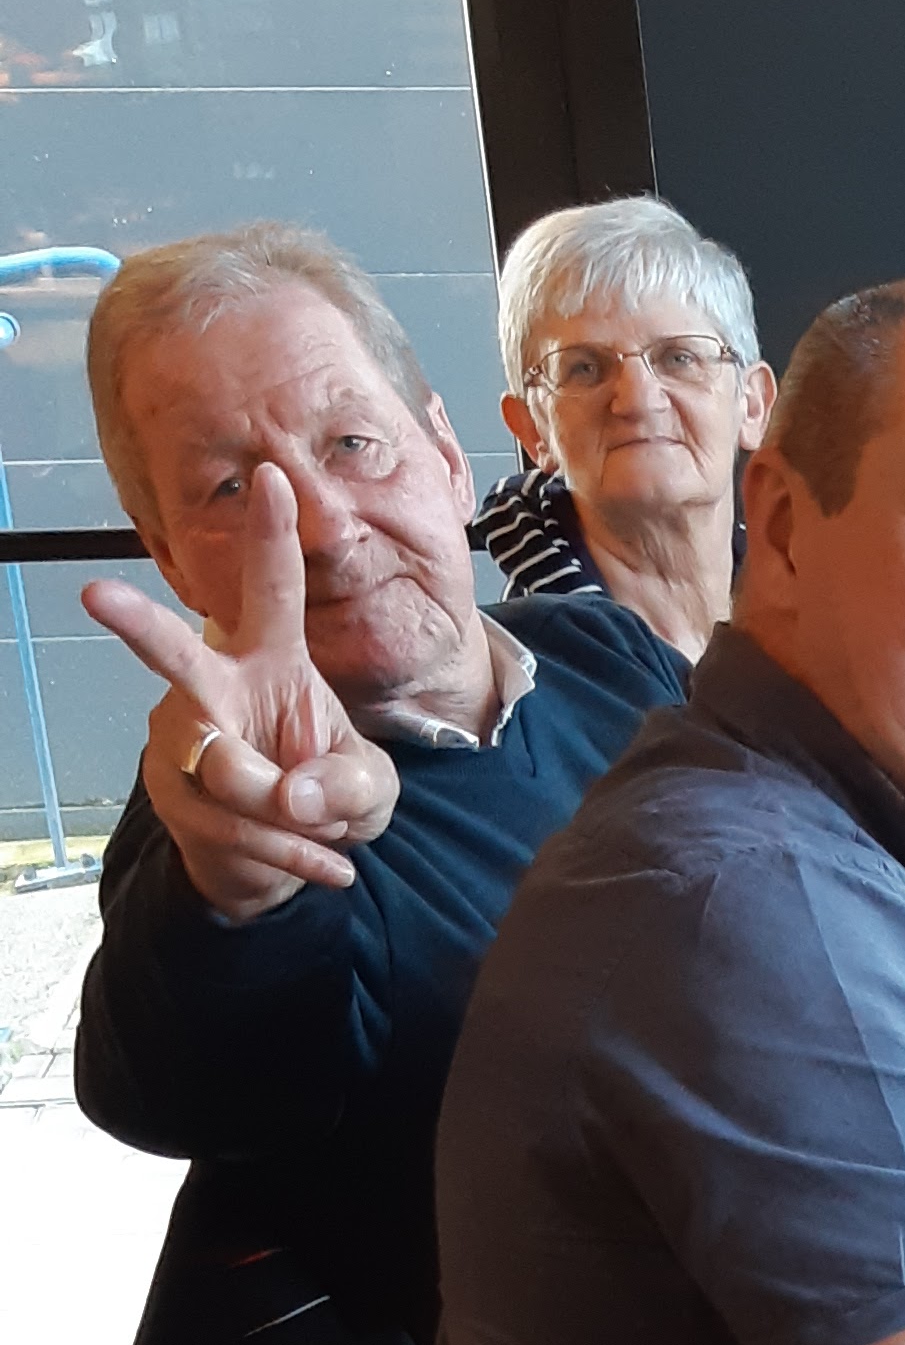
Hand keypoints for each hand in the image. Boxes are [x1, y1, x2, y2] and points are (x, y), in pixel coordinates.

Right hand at [83, 465, 400, 918]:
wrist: (279, 860)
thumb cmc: (323, 797)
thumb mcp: (369, 791)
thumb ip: (350, 783)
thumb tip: (291, 793)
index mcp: (270, 658)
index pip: (272, 591)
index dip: (272, 537)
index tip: (272, 478)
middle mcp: (215, 685)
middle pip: (179, 654)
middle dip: (140, 627)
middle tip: (96, 595)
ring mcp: (184, 738)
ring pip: (230, 774)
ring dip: (293, 818)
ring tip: (331, 833)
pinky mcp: (173, 793)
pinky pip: (235, 826)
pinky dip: (293, 854)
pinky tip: (331, 867)